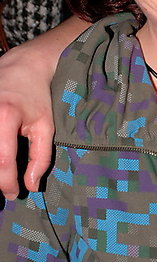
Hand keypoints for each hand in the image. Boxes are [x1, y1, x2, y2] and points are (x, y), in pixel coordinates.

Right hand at [0, 46, 54, 197]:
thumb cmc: (37, 97)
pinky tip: (0, 161)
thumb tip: (31, 185)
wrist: (22, 67)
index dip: (7, 182)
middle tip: (5, 190)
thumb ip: (41, 157)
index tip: (14, 194)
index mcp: (5, 117)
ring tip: (2, 177)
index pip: (3, 160)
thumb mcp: (46, 125)